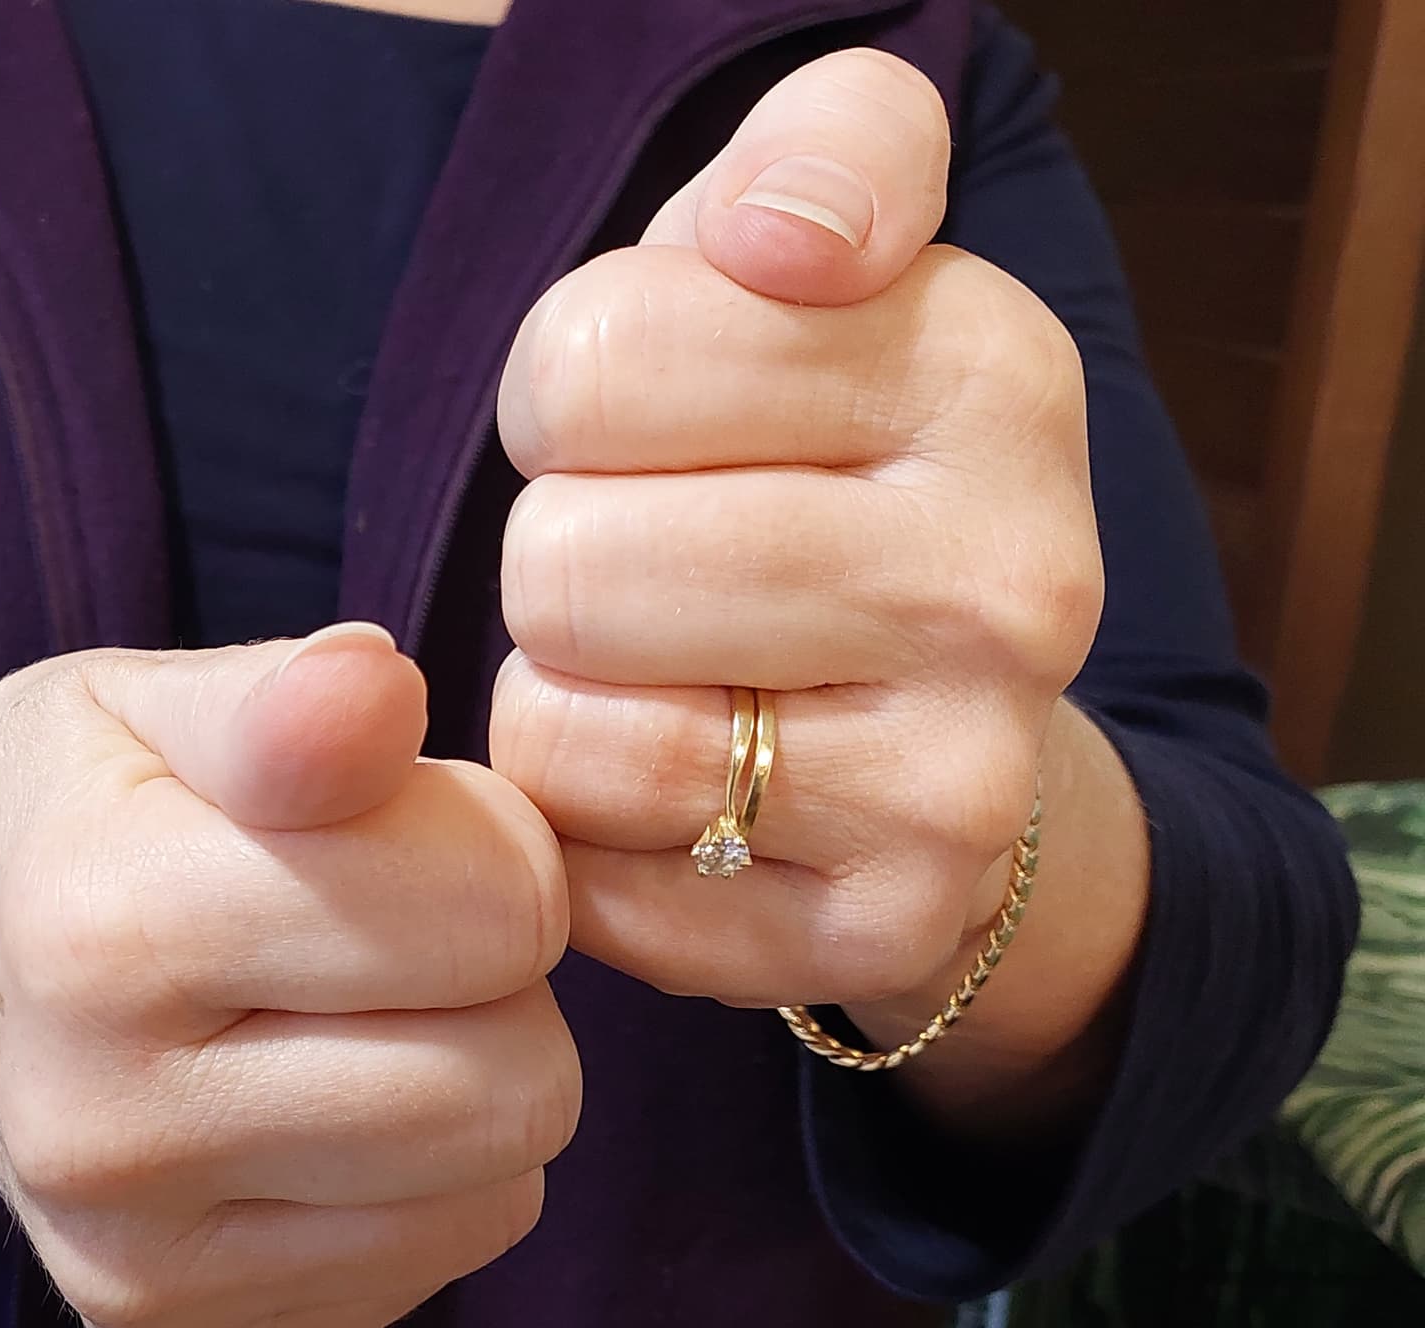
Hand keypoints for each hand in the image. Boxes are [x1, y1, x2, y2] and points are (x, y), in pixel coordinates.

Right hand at [0, 627, 576, 1327]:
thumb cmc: (65, 803)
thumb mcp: (149, 700)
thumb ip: (284, 698)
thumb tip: (380, 683)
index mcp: (105, 926)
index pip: (489, 914)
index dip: (495, 846)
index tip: (408, 825)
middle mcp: (104, 1126)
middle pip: (515, 1085)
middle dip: (500, 982)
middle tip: (397, 927)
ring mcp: (133, 1262)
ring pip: (498, 1187)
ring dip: (472, 1078)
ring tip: (352, 1007)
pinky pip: (440, 1255)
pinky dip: (424, 1173)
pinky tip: (314, 1095)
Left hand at [489, 50, 1116, 1040]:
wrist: (941, 715)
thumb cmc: (820, 460)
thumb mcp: (818, 268)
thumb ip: (825, 156)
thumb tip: (783, 241)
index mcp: (985, 372)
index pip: (592, 361)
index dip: (564, 400)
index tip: (647, 430)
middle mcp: (1011, 583)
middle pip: (563, 563)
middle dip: (559, 564)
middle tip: (651, 574)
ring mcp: (963, 781)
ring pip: (566, 736)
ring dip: (560, 706)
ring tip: (656, 682)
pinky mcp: (882, 929)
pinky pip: (595, 890)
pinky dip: (587, 841)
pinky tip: (670, 800)